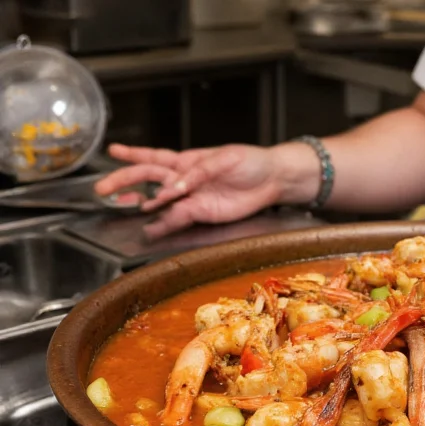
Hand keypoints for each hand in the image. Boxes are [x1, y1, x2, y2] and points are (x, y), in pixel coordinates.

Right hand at [94, 144, 284, 238]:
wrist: (272, 179)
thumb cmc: (251, 161)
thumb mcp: (225, 158)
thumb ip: (198, 172)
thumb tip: (174, 186)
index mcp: (188, 160)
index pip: (154, 156)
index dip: (133, 154)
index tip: (113, 151)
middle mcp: (185, 179)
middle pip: (149, 179)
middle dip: (125, 182)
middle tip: (104, 188)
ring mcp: (191, 197)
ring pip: (160, 202)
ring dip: (141, 204)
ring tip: (122, 207)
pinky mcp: (201, 213)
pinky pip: (178, 218)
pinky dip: (163, 223)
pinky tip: (151, 227)